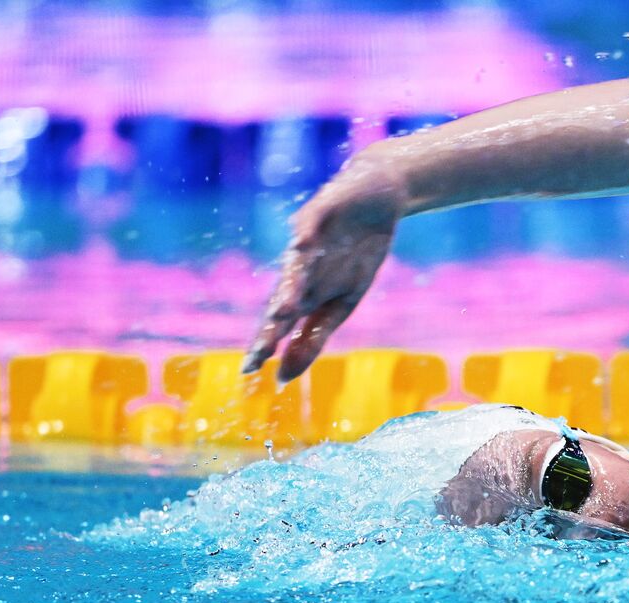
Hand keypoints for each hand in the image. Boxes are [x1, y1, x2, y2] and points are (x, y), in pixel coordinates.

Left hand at [243, 156, 405, 380]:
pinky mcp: (321, 211)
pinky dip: (307, 234)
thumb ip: (315, 336)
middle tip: (259, 353)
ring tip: (282, 312)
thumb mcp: (344, 302)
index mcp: (307, 293)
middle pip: (284, 299)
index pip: (281, 323)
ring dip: (290, 287)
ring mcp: (310, 240)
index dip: (267, 345)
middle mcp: (302, 269)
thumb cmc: (358, 251)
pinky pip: (311, 223)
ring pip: (296, 266)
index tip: (251, 372)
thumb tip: (284, 377)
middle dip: (273, 325)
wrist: (377, 198)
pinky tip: (301, 245)